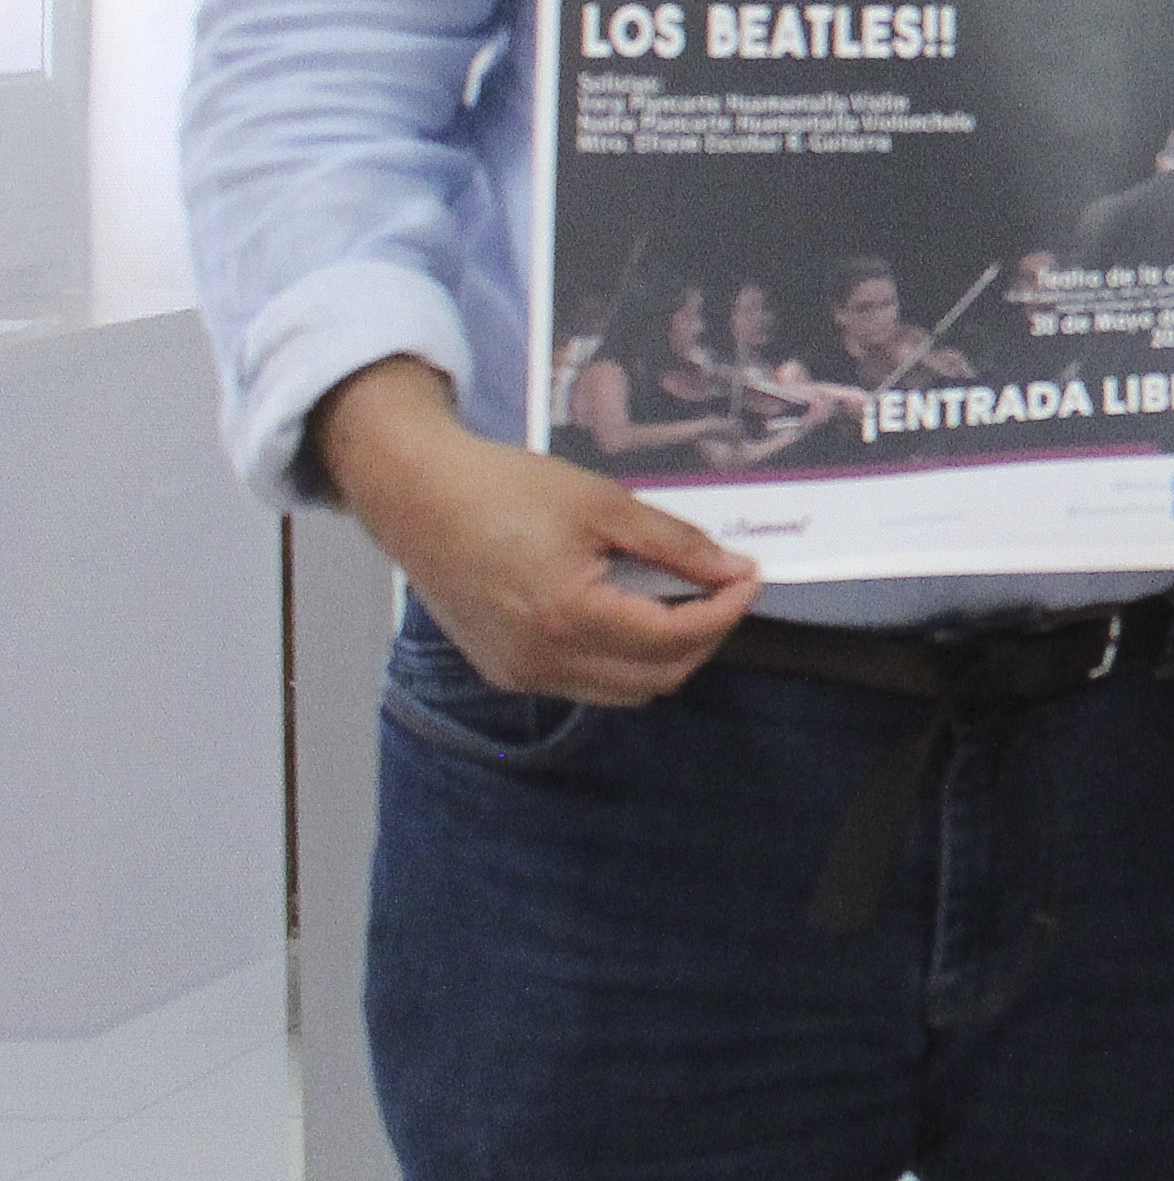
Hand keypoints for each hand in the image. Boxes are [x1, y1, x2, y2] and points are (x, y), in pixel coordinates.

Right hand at [316, 359, 758, 702]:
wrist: (417, 497)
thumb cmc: (504, 490)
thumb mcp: (603, 504)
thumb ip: (675, 544)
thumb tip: (733, 569)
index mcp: (568, 617)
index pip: (674, 639)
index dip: (725, 612)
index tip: (750, 578)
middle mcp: (542, 661)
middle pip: (654, 679)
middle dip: (704, 638)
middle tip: (724, 590)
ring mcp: (519, 674)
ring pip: (622, 690)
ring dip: (664, 655)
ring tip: (683, 600)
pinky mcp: (504, 670)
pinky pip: (583, 683)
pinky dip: (621, 658)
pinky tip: (631, 612)